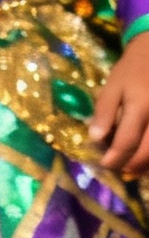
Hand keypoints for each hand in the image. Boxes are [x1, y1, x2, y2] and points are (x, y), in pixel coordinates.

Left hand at [89, 31, 148, 177]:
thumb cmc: (132, 71)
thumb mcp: (112, 85)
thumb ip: (104, 111)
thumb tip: (94, 138)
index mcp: (140, 106)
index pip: (127, 141)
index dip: (114, 157)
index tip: (104, 164)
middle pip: (146, 153)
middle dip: (129, 165)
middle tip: (115, 166)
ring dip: (144, 165)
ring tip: (128, 165)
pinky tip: (144, 159)